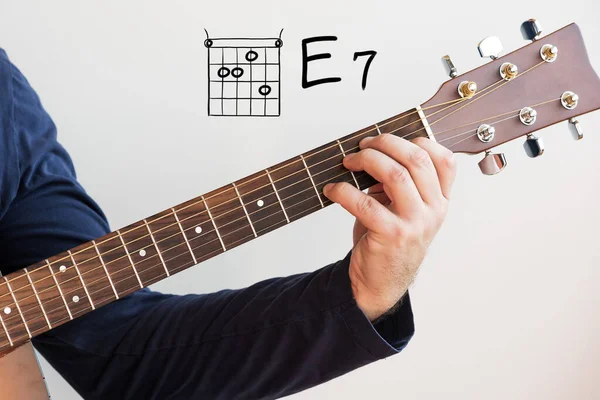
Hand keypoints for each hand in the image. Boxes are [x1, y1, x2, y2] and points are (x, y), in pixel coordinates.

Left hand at [323, 135, 456, 320]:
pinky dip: (344, 191)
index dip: (417, 141)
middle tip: (362, 147)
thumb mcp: (402, 209)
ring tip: (347, 162)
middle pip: (416, 159)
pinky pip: (365, 203)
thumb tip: (373, 151)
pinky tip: (333, 190)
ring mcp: (415, 223)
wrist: (380, 282)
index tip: (388, 141)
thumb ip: (398, 182)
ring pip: (395, 175)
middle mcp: (434, 210)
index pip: (444, 160)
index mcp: (440, 200)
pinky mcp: (392, 234)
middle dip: (385, 144)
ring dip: (366, 161)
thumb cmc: (388, 240)